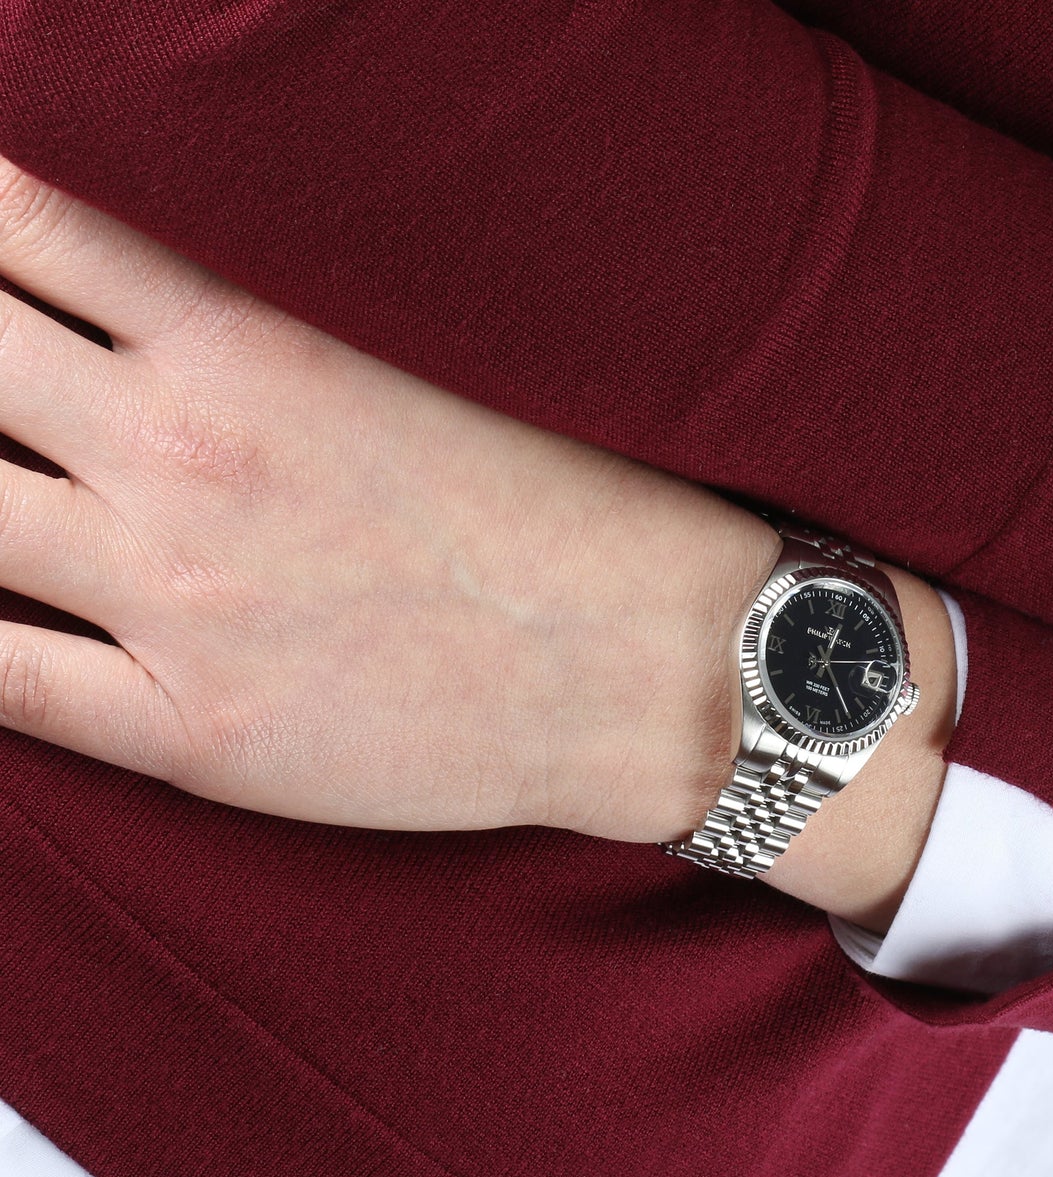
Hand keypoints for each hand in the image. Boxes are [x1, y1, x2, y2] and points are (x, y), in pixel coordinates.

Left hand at [0, 159, 782, 839]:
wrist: (651, 666)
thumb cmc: (565, 516)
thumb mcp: (413, 374)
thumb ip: (259, 339)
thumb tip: (152, 328)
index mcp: (244, 347)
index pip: (24, 232)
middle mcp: (179, 458)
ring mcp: (172, 598)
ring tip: (2, 501)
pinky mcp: (190, 729)